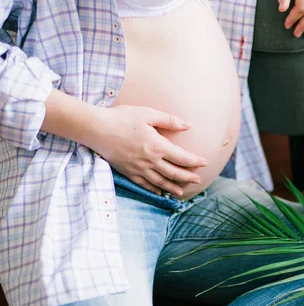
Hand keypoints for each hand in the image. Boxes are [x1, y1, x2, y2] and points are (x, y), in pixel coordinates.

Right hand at [90, 105, 207, 196]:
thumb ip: (169, 121)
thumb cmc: (122, 118)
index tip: (204, 163)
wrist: (97, 129)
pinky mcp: (128, 172)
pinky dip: (154, 189)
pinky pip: (144, 184)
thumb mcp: (148, 114)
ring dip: (173, 187)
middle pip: (174, 172)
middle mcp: (150, 160)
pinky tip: (160, 192)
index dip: (195, 161)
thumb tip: (188, 125)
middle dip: (187, 177)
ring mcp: (138, 168)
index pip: (182, 157)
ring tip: (181, 191)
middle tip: (197, 180)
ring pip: (160, 182)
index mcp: (157, 146)